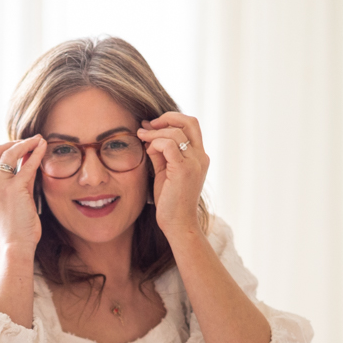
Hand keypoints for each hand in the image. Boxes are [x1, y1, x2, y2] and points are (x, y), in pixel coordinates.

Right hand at [0, 135, 46, 254]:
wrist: (16, 245)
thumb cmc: (16, 227)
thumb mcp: (14, 198)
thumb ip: (20, 178)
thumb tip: (29, 157)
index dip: (6, 148)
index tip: (21, 147)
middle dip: (14, 142)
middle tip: (30, 141)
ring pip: (10, 153)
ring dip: (25, 143)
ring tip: (39, 139)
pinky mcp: (14, 189)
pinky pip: (27, 165)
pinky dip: (36, 153)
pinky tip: (43, 146)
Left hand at [137, 111, 208, 237]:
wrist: (177, 223)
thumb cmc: (170, 201)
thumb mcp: (164, 171)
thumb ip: (159, 153)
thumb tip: (148, 134)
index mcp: (199, 156)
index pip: (190, 125)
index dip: (171, 120)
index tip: (152, 126)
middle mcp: (200, 157)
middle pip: (189, 121)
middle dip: (166, 118)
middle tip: (147, 126)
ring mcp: (194, 163)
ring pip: (175, 132)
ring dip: (154, 133)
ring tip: (141, 138)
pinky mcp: (184, 170)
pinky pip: (169, 145)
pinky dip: (155, 143)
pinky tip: (147, 150)